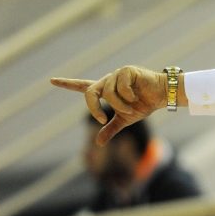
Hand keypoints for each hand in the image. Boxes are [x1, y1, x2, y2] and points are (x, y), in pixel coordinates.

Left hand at [51, 66, 165, 144]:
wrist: (162, 96)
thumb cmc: (145, 105)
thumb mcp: (125, 119)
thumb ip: (110, 128)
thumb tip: (98, 144)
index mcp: (106, 90)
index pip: (83, 87)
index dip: (67, 84)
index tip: (52, 81)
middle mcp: (108, 81)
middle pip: (90, 93)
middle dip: (94, 107)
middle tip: (103, 119)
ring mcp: (117, 75)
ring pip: (108, 94)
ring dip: (119, 106)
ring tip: (131, 108)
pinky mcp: (127, 71)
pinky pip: (120, 87)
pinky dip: (128, 96)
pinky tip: (137, 96)